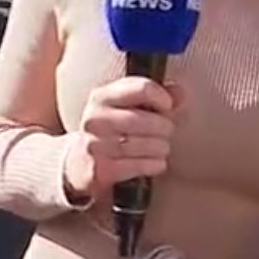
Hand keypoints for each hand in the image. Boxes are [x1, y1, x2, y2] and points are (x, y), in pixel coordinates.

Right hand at [61, 76, 178, 204]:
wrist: (79, 163)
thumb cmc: (113, 131)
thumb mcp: (128, 107)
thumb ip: (157, 96)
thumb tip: (180, 93)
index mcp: (102, 96)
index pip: (141, 88)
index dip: (162, 98)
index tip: (167, 107)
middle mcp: (95, 118)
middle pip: (146, 120)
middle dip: (164, 128)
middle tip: (166, 132)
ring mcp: (95, 145)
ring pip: (146, 145)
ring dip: (161, 148)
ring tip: (160, 147)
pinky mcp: (101, 170)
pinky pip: (140, 165)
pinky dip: (154, 165)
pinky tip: (154, 162)